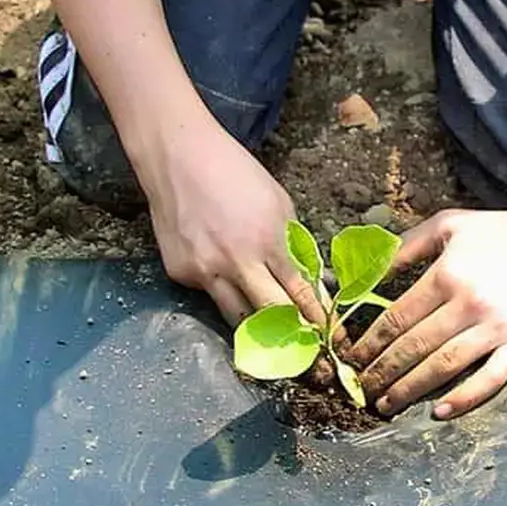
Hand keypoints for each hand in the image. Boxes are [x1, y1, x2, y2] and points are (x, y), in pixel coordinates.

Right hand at [139, 124, 318, 325]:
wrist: (179, 158)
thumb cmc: (233, 173)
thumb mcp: (278, 203)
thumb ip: (293, 244)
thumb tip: (309, 279)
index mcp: (267, 241)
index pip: (299, 293)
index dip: (315, 317)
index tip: (327, 336)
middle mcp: (236, 262)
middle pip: (269, 316)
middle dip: (290, 334)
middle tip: (303, 347)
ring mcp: (204, 271)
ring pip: (235, 318)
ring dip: (256, 328)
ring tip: (270, 336)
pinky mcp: (181, 274)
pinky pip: (208, 294)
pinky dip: (221, 291)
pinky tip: (221, 274)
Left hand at [343, 195, 506, 418]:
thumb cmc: (503, 233)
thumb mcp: (449, 225)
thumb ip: (405, 247)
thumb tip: (365, 269)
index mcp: (447, 274)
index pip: (396, 318)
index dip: (369, 343)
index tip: (351, 359)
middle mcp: (469, 304)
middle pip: (414, 347)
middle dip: (382, 372)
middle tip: (361, 390)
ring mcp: (498, 328)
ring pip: (444, 366)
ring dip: (410, 389)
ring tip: (387, 404)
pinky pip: (490, 379)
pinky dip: (464, 399)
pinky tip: (439, 412)